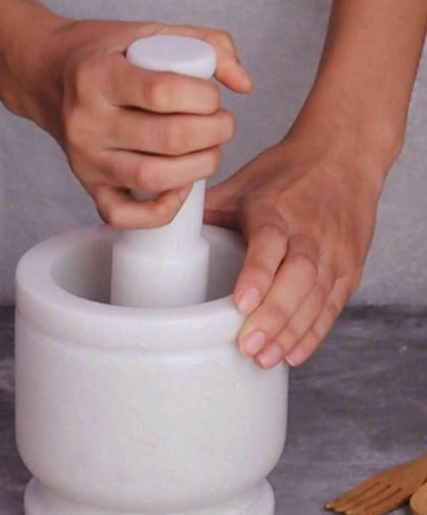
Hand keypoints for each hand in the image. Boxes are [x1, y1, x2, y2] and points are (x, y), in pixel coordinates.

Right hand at [13, 18, 250, 227]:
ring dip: (198, 168)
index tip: (212, 96)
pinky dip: (160, 211)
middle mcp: (87, 120)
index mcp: (98, 74)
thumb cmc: (103, 55)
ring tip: (210, 151)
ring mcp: (86, 158)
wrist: (48, 76)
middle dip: (214, 133)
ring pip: (152, 178)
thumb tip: (244, 85)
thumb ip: (205, 45)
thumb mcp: (149, 32)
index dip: (205, 97)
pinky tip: (179, 189)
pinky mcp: (88, 185)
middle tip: (221, 124)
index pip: (164, 92)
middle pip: (168, 139)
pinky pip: (123, 215)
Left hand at [204, 134, 383, 367]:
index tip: (240, 304)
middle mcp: (309, 232)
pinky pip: (333, 306)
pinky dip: (315, 332)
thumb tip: (164, 236)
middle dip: (274, 315)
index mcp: (276, 209)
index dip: (256, 274)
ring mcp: (334, 251)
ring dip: (292, 331)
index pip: (268, 244)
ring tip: (266, 358)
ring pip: (317, 296)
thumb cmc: (288, 172)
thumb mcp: (244, 182)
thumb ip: (209, 212)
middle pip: (297, 277)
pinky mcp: (349, 268)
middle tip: (249, 346)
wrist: (345, 156)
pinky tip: (294, 353)